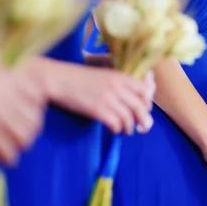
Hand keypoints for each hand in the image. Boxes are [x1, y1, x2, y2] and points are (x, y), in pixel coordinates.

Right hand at [0, 57, 46, 164]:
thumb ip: (7, 80)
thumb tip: (11, 92)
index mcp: (16, 81)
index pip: (40, 98)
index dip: (36, 107)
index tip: (27, 111)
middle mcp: (14, 100)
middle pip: (35, 121)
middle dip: (29, 130)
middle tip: (17, 132)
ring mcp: (2, 117)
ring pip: (25, 138)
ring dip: (18, 145)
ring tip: (6, 146)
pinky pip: (7, 152)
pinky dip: (2, 158)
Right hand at [35, 59, 153, 134]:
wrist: (58, 79)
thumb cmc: (79, 78)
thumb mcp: (103, 74)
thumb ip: (119, 83)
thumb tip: (132, 97)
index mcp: (121, 76)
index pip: (145, 90)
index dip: (148, 103)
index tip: (145, 110)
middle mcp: (118, 87)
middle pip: (140, 107)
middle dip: (144, 120)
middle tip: (142, 128)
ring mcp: (108, 98)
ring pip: (129, 118)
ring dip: (130, 128)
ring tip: (126, 131)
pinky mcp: (98, 109)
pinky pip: (115, 124)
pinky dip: (117, 129)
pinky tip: (114, 130)